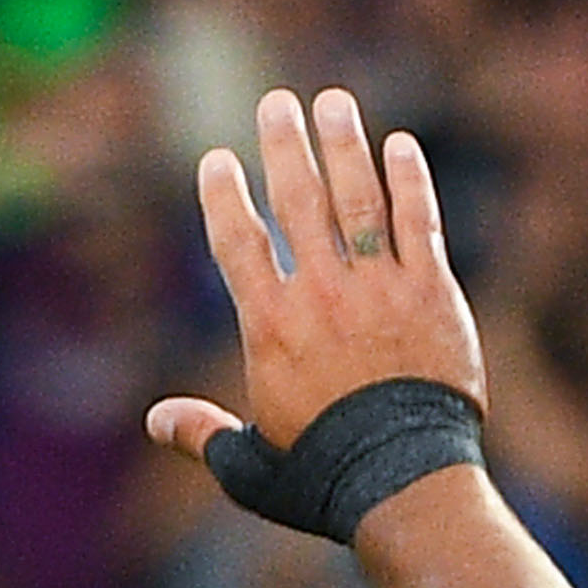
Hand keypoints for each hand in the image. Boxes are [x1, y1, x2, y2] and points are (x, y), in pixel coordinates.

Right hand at [146, 88, 486, 474]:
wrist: (406, 485)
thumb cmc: (325, 479)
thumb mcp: (251, 467)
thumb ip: (203, 434)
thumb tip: (155, 421)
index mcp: (270, 326)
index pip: (237, 242)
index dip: (223, 196)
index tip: (216, 160)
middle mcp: (321, 294)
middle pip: (297, 201)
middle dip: (284, 146)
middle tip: (277, 102)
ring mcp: (380, 289)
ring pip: (357, 199)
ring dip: (344, 146)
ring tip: (334, 102)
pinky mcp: (432, 295)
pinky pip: (419, 224)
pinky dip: (410, 183)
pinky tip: (401, 147)